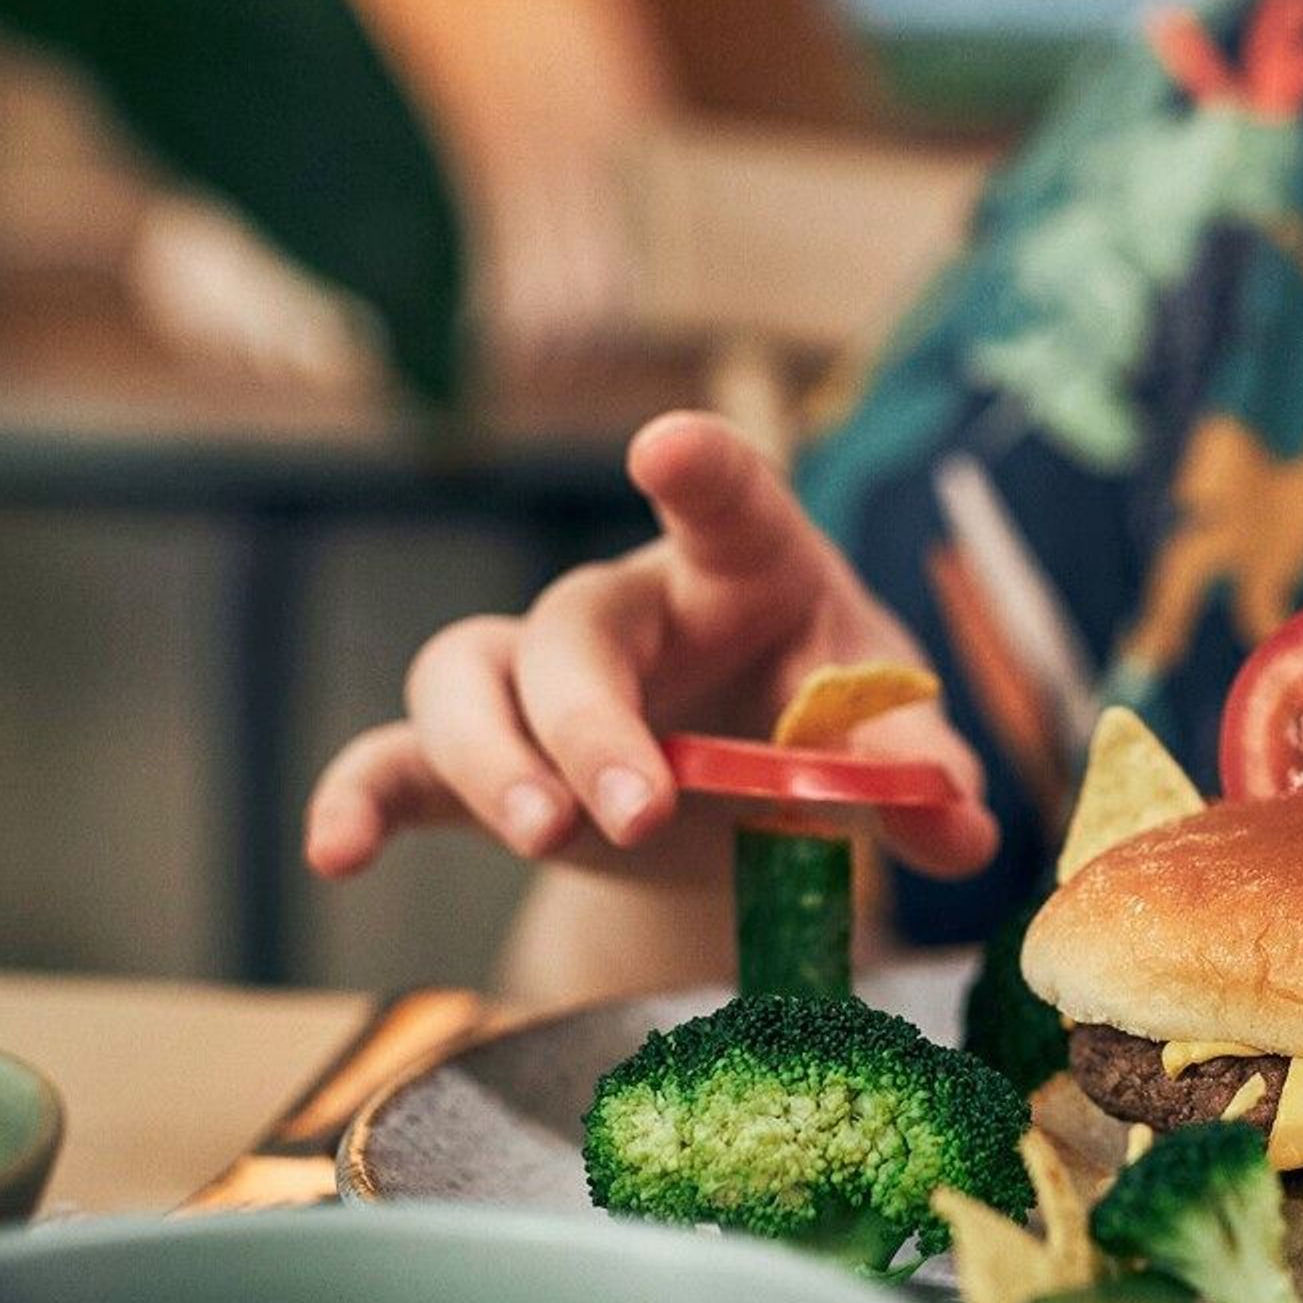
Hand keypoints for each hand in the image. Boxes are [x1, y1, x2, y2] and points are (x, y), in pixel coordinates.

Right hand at [304, 411, 998, 879]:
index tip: (666, 448)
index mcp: (744, 567)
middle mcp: (627, 606)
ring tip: (544, 835)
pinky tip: (336, 855)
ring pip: (464, 674)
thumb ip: (926, 779)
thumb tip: (967, 828)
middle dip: (591, 721)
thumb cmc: (826, 720)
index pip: (724, 500)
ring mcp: (539, 677)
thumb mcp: (891, 744)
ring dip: (492, 757)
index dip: (700, 469)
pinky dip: (359, 800)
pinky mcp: (485, 758)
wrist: (761, 789)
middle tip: (633, 812)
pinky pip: (396, 760)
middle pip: (574, 626)